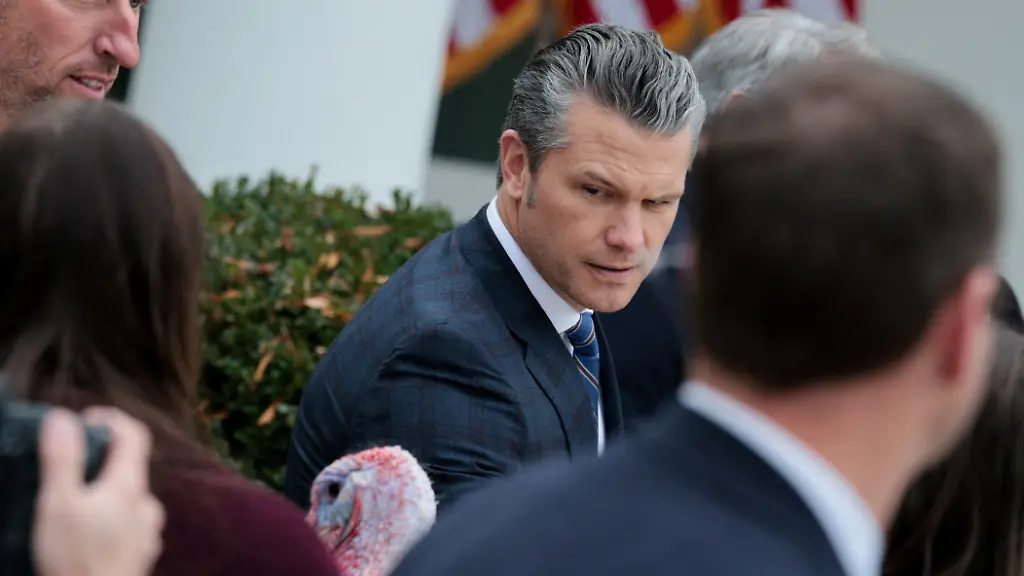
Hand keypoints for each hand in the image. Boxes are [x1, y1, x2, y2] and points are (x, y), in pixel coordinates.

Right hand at [33, 407, 164, 575]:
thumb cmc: (77, 559)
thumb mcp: (58, 504)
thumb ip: (63, 459)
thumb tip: (64, 418)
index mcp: (130, 486)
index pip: (134, 433)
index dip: (111, 418)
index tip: (84, 420)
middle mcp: (147, 506)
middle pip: (131, 467)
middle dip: (101, 460)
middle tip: (68, 468)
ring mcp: (148, 533)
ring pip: (129, 500)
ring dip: (105, 493)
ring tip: (73, 506)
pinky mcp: (141, 555)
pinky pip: (129, 526)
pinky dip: (110, 520)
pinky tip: (89, 535)